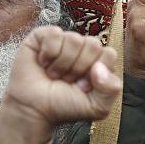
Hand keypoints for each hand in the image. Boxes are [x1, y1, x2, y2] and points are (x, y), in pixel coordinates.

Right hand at [0, 26, 121, 143]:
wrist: (33, 109)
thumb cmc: (63, 106)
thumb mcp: (97, 107)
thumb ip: (111, 89)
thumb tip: (99, 67)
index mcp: (97, 62)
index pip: (109, 54)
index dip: (96, 73)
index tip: (83, 87)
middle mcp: (81, 49)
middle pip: (93, 44)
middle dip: (78, 68)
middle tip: (66, 80)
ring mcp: (63, 41)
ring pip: (74, 39)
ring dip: (62, 64)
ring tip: (53, 74)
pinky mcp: (43, 36)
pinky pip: (55, 34)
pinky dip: (48, 53)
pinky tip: (43, 63)